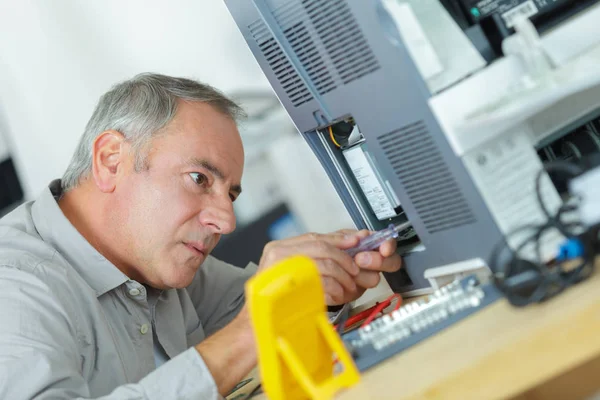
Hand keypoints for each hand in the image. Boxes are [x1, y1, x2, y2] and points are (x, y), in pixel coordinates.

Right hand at [257, 230, 401, 304]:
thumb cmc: (277, 302)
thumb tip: (346, 244)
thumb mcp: (296, 273)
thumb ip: (316, 258)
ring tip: (347, 287)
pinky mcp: (288, 288)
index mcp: (279, 249)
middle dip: (343, 258)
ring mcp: (280, 270)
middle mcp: (277, 256)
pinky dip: (334, 290)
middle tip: (355, 270)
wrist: (258, 328)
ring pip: (322, 264)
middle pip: (320, 248)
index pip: (314, 237)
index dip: (338, 239)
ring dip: (342, 276)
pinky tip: (337, 295)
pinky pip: (319, 284)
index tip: (356, 240)